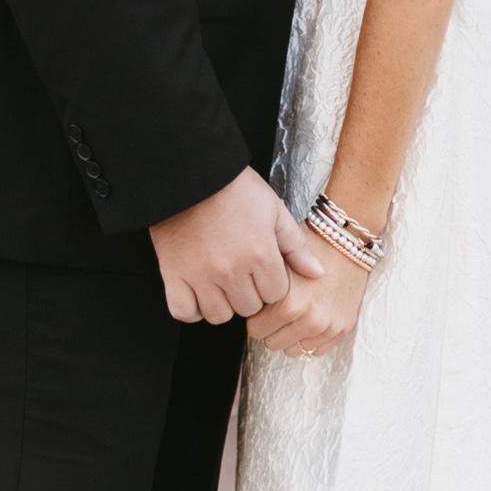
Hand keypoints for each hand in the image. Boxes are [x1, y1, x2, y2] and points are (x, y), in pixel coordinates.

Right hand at [150, 170, 324, 324]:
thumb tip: (317, 273)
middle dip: (249, 294)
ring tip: (221, 284)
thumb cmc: (234, 188)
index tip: (263, 270)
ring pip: (219, 316)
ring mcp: (200, 276)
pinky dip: (192, 309)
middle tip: (242, 274)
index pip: (276, 295)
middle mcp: (231, 270)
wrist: (189, 174)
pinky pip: (185, 312)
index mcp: (260, 254)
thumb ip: (296, 245)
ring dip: (222, 304)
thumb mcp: (273, 209)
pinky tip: (198, 293)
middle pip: (249, 308)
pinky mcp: (173, 275)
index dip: (272, 283)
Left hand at [249, 241, 368, 355]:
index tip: (262, 304)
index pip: (254, 329)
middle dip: (271, 327)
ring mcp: (326, 327)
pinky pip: (314, 350)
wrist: (349, 243)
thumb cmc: (309, 247)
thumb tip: (241, 300)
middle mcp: (308, 318)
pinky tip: (309, 318)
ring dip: (289, 335)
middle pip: (271, 342)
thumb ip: (257, 284)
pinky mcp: (341, 329)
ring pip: (291, 350)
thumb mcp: (278, 258)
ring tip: (294, 313)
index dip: (256, 315)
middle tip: (277, 308)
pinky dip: (308, 338)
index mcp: (287, 302)